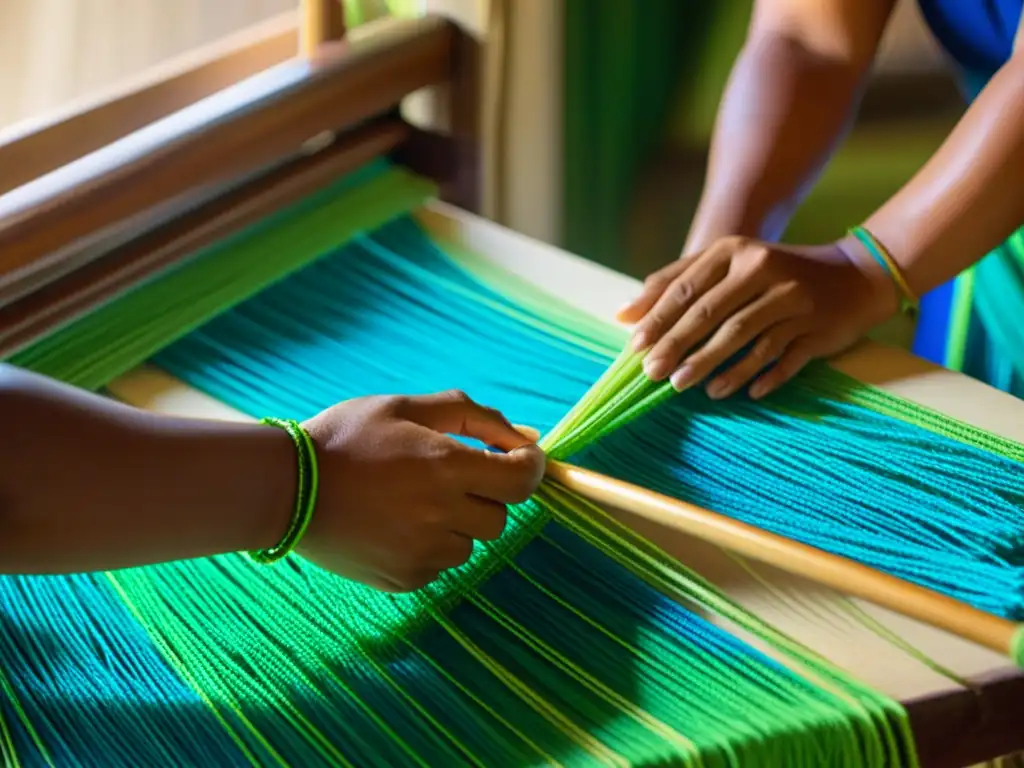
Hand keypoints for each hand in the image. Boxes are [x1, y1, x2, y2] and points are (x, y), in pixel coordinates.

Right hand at [297, 390, 544, 591]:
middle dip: (484, 494)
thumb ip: (474, 417)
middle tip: (444, 476)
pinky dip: (429, 546)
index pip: (523, 480)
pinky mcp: (405, 578)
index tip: (517, 460)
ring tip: (410, 500)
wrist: (284, 488)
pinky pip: (440, 564)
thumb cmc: (347, 438)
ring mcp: (423, 552)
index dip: (529, 468)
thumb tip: (528, 438)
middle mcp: (441, 513)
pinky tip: (393, 524)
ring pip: (471, 543)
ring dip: (456, 522)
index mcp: (446, 465)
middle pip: (500, 515)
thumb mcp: (407, 408)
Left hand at [616, 236, 898, 399]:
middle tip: (652, 373)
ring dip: (711, 365)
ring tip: (684, 386)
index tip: (635, 346)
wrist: (855, 276)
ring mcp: (793, 299)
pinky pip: (782, 357)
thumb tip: (624, 312)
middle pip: (711, 314)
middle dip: (677, 346)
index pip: (687, 288)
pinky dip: (759, 376)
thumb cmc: (775, 273)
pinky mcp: (817, 327)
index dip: (659, 318)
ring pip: (744, 337)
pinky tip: (738, 392)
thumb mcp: (728, 265)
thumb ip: (676, 282)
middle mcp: (764, 269)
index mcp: (735, 251)